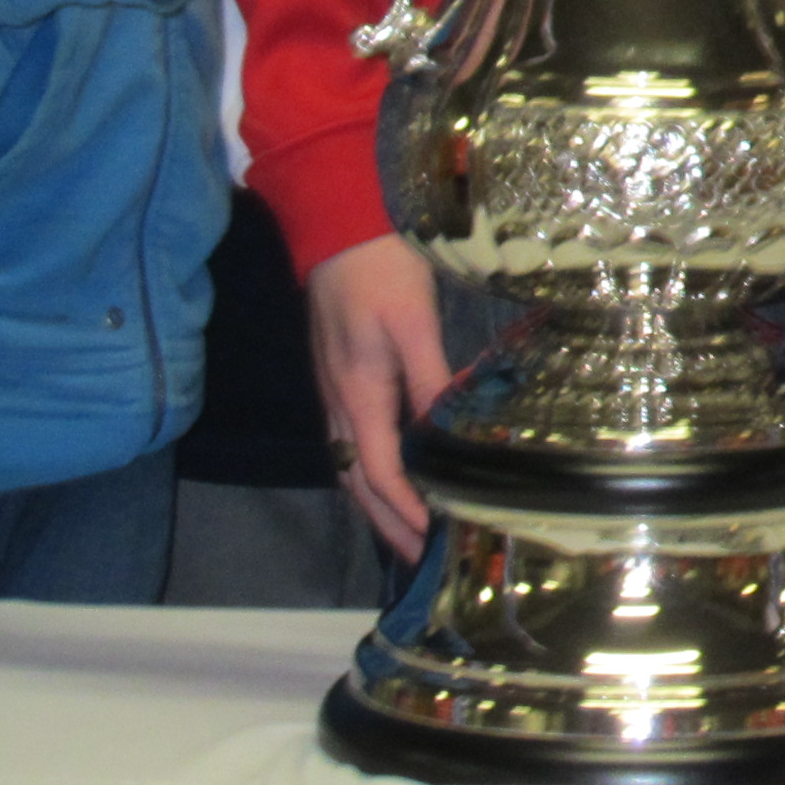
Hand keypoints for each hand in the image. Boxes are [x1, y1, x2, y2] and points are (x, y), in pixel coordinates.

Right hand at [306, 232, 451, 555]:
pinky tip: (396, 476)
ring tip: (412, 530)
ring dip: (379, 503)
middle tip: (425, 557)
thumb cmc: (380, 270)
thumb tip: (450, 432)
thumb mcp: (414, 322)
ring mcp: (334, 393)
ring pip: (352, 466)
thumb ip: (431, 378)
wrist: (339, 226)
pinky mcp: (340, 379)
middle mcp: (339, 404)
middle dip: (390, 522)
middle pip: (359, 482)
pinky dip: (373, 473)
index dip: (407, 509)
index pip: (380, 472)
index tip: (434, 539)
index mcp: (357, 395)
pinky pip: (353, 442)